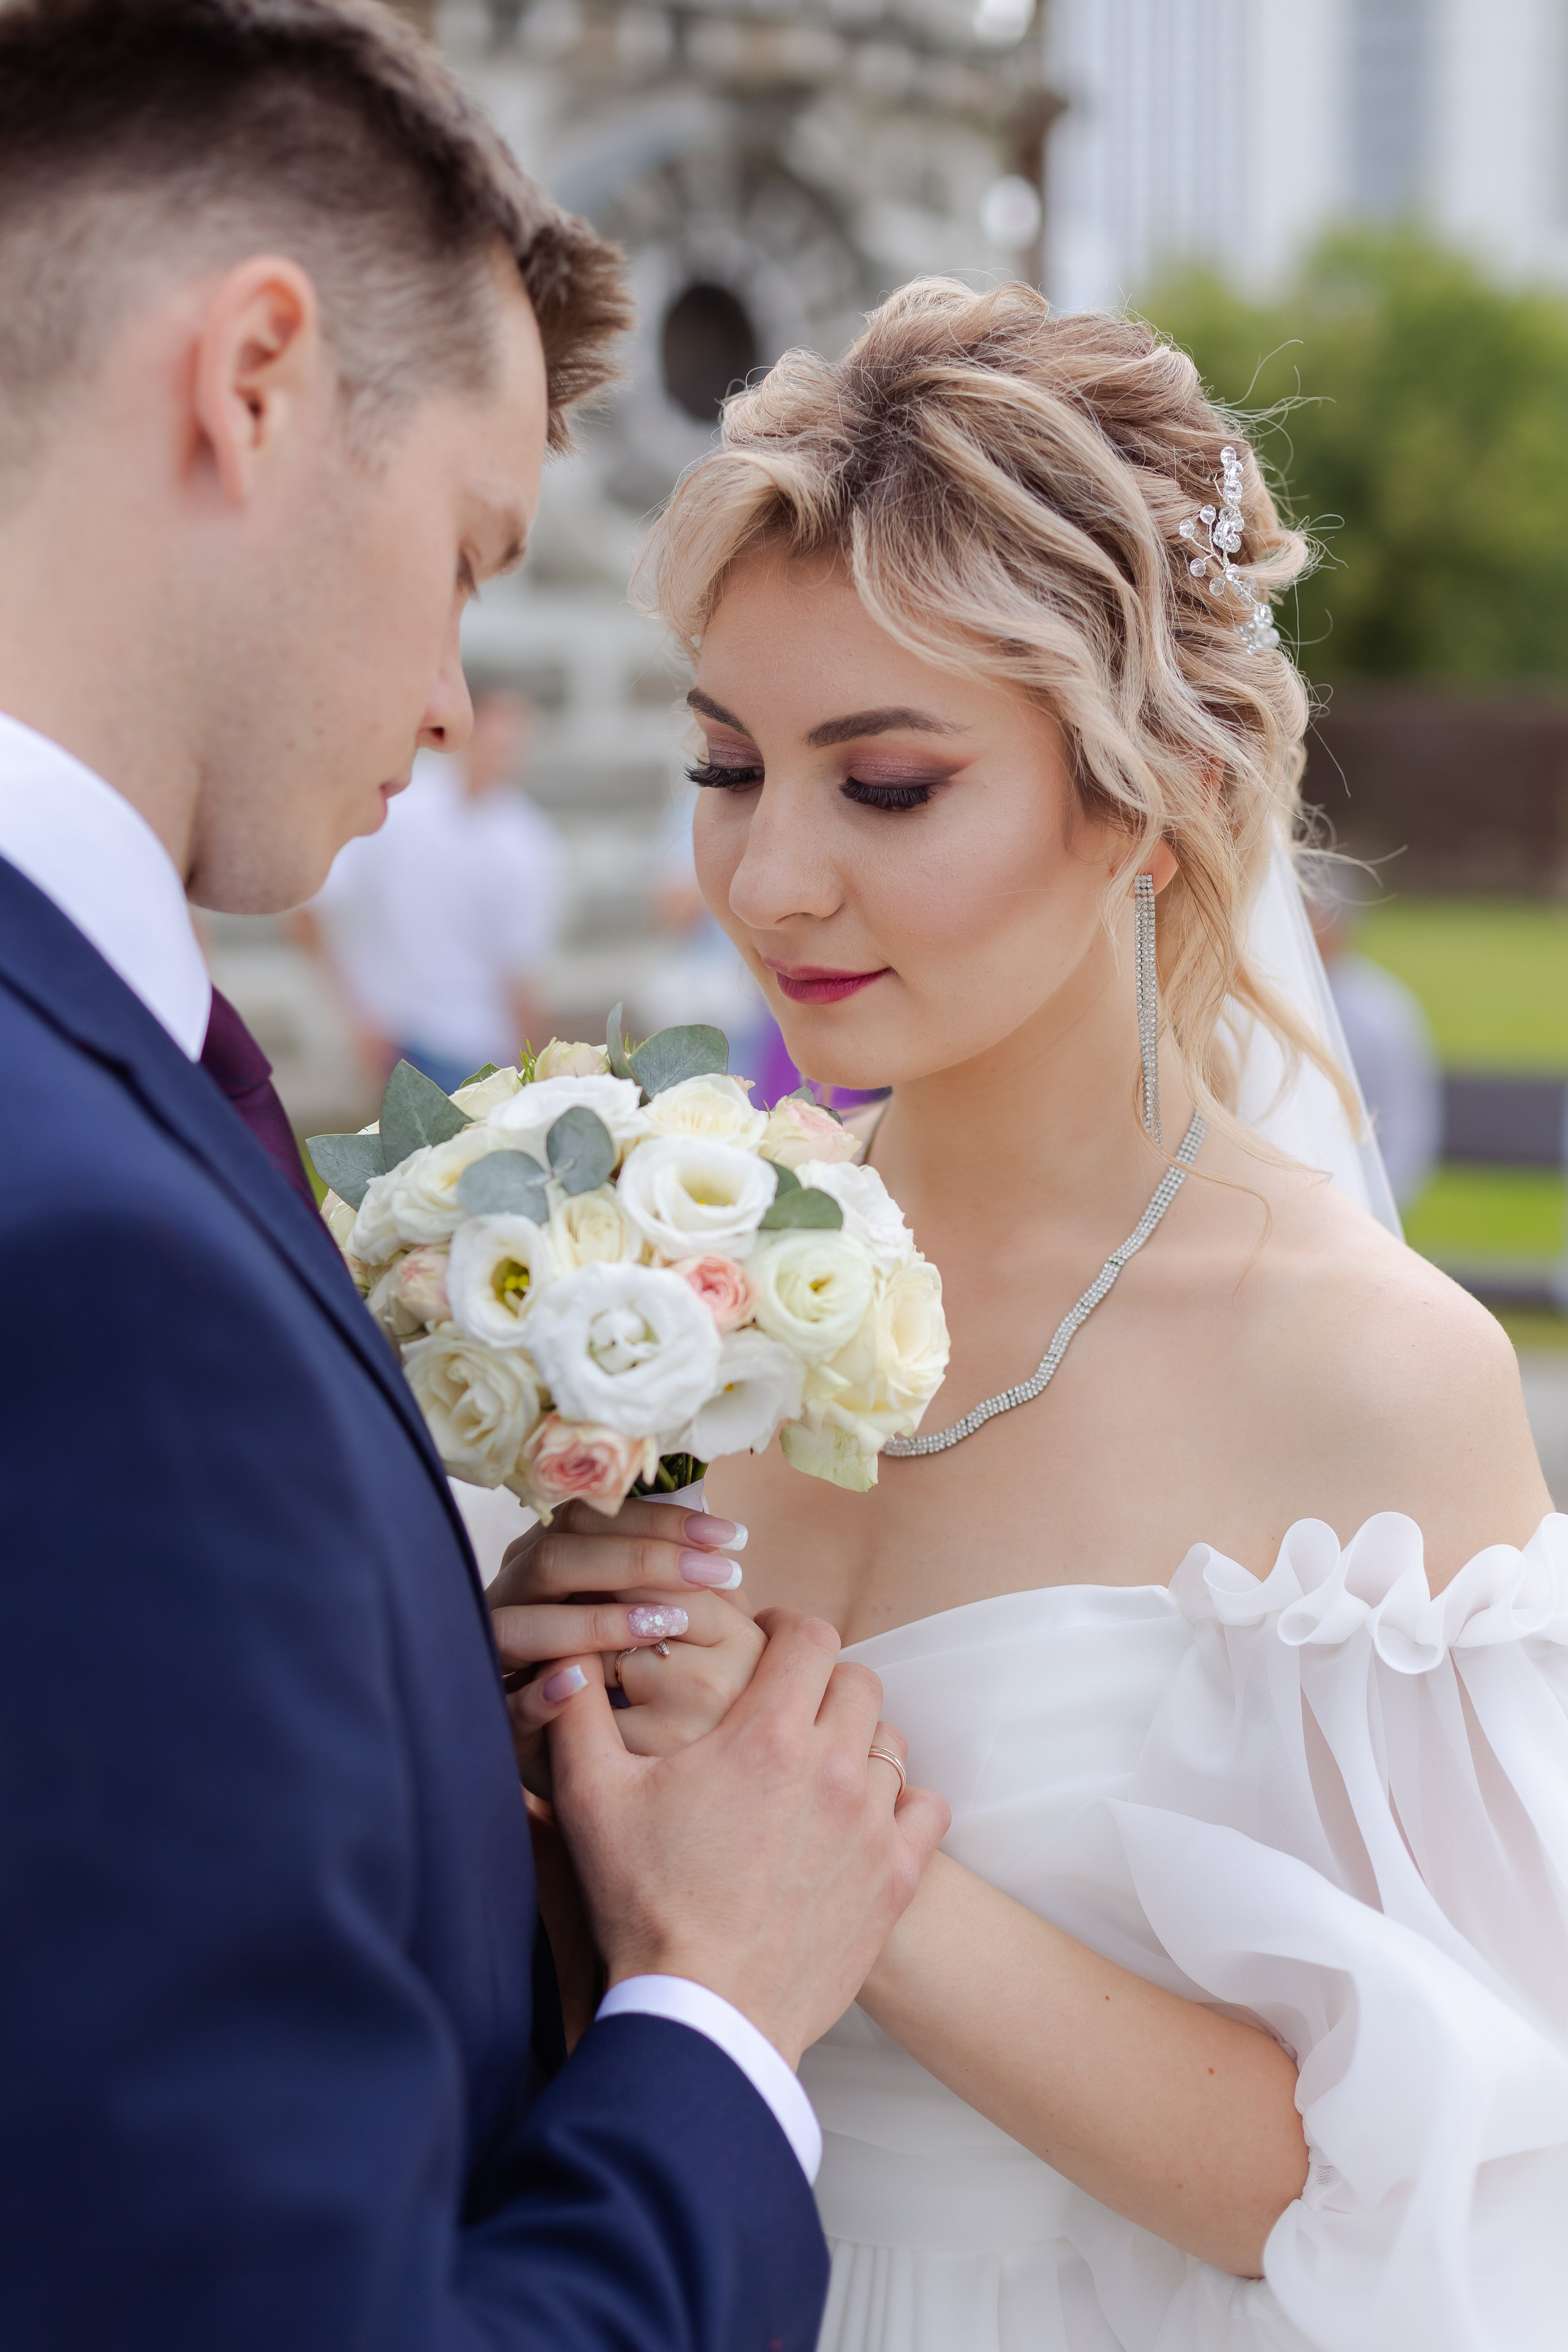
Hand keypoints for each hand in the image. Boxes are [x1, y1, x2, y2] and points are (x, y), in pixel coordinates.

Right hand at [488, 1498, 753, 1785]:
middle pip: (556, 1557)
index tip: (729, 1536)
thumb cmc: (615, 1673)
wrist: (580, 1769)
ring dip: (591, 1622)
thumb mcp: (637, 1616)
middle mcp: (511, 1597)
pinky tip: (580, 1685)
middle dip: (639, 1559)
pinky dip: (540, 1696)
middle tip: (718, 1573)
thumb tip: (719, 1544)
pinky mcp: (497, 1722)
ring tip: (663, 1625)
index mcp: (544, 1561)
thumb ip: (660, 1581)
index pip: (588, 1517)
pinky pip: (508, 1707)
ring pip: (519, 1625)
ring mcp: (493, 1655)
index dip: (656, 1519)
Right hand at [544, 1612, 950, 2067]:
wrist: (704, 2015)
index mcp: (765, 1735)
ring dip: (856, 1741)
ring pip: (889, 1742)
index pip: (810, 1636)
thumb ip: (577, 1717)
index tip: (764, 1644)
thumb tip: (568, 1659)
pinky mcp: (895, 1878)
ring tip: (815, 1766)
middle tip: (784, 1706)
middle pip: (857, 1680)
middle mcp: (831, 1767)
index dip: (786, 1628)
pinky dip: (899, 1801)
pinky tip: (860, 1816)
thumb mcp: (591, 1802)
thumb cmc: (644, 1907)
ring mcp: (870, 1824)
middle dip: (820, 1680)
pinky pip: (925, 1806)